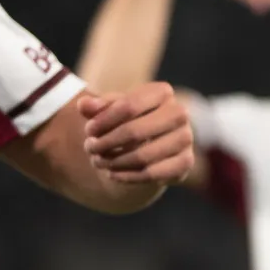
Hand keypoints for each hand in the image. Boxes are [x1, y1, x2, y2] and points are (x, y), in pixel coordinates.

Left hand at [78, 82, 194, 188]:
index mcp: (162, 92)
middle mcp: (179, 113)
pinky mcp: (186, 162)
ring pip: (142, 156)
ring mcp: (186, 139)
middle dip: (106, 143)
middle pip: (135, 131)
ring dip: (114, 162)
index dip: (104, 120)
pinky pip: (152, 174)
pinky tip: (112, 174)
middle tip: (89, 149)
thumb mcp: (110, 110)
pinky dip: (128, 176)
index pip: (129, 106)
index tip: (88, 130)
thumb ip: (95, 107)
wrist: (149, 143)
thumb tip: (83, 105)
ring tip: (98, 162)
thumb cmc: (126, 121)